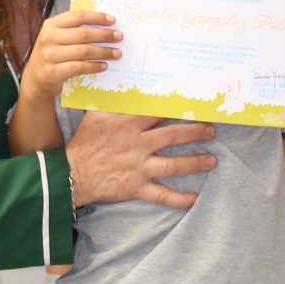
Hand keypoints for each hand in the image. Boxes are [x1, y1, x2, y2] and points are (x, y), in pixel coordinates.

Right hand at [21, 10, 121, 104]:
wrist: (35, 79)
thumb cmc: (52, 54)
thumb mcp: (57, 37)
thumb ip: (73, 30)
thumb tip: (104, 24)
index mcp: (51, 25)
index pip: (78, 16)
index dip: (97, 17)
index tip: (113, 20)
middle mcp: (48, 37)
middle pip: (83, 34)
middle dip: (105, 35)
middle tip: (119, 37)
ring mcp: (49, 55)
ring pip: (84, 51)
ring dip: (104, 52)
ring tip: (116, 53)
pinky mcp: (53, 71)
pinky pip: (80, 67)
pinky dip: (94, 66)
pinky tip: (104, 65)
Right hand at [67, 111, 215, 209]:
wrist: (72, 173)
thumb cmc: (85, 142)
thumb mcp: (96, 115)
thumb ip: (114, 102)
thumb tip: (127, 85)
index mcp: (129, 125)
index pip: (159, 113)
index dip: (178, 108)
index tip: (194, 104)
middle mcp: (138, 145)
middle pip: (173, 136)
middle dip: (195, 132)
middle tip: (211, 130)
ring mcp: (139, 167)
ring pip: (173, 165)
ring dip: (195, 162)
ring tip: (212, 160)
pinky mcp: (137, 187)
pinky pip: (161, 194)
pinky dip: (179, 198)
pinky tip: (194, 198)